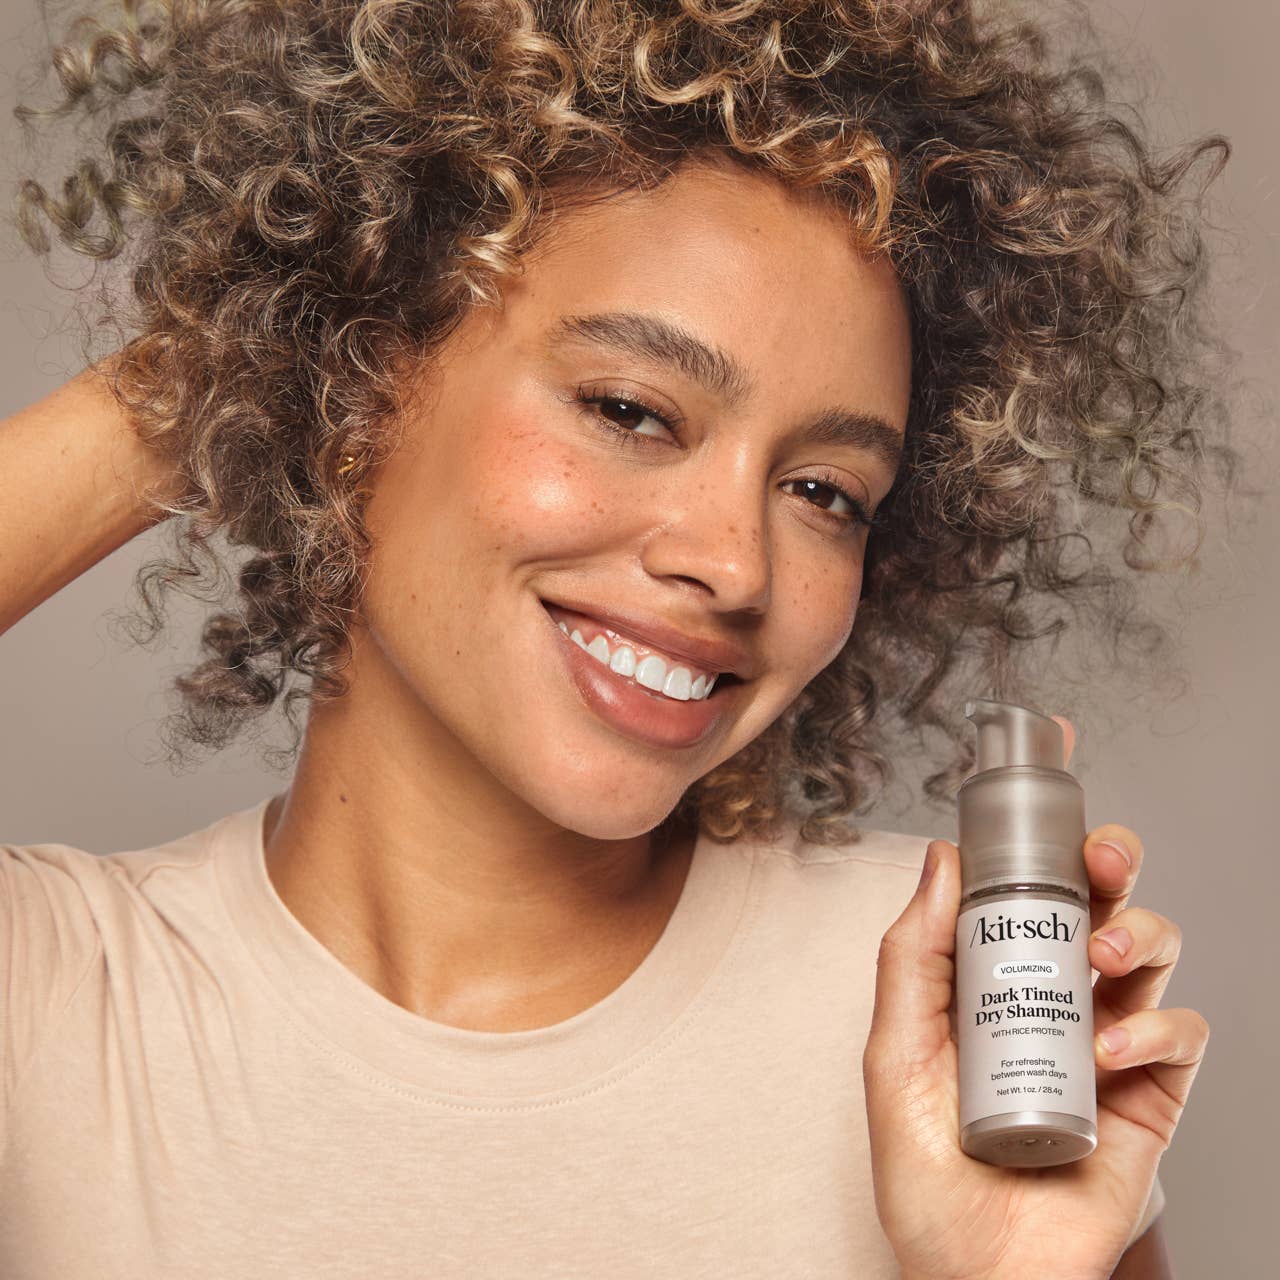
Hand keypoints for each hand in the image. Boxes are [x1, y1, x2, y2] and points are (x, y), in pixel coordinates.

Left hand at [862, 716, 1208, 1279]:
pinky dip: (1153, 1030)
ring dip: (1136, 934)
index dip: (1046, 840)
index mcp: (994, 980)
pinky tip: (1108, 1054)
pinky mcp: (1151, 1098)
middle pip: (1103, 904)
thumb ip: (912, 956)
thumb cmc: (926, 1171)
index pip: (1029, 893)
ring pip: (1152, 952)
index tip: (1045, 790)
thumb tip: (937, 857)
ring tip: (1099, 959)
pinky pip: (1180, 1036)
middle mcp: (1056, 999)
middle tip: (1100, 857)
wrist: (973, 1274)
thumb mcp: (894, 1052)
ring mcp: (1108, 1045)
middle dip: (1112, 862)